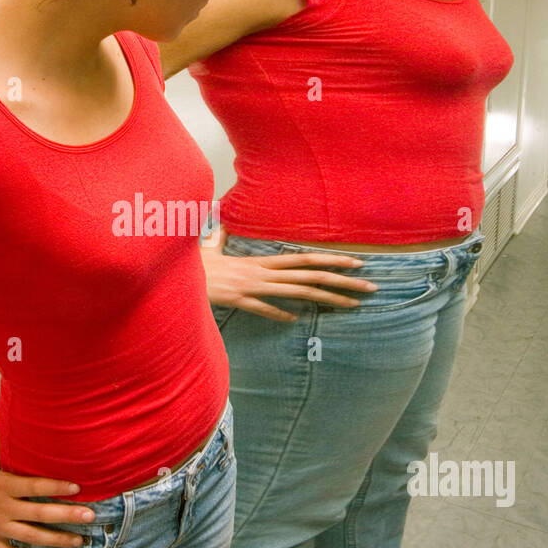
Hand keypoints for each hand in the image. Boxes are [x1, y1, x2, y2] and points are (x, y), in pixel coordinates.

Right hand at [0, 432, 95, 547]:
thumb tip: (6, 426)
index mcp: (4, 485)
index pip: (35, 485)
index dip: (57, 486)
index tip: (78, 488)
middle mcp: (3, 507)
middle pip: (40, 512)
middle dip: (67, 515)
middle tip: (90, 516)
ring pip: (32, 536)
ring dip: (57, 540)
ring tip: (78, 542)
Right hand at [201, 226, 377, 321]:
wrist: (177, 273)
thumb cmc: (197, 265)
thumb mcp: (212, 249)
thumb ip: (221, 240)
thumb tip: (222, 228)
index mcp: (261, 262)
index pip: (304, 259)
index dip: (331, 261)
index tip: (356, 264)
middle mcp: (262, 272)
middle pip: (309, 276)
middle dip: (342, 282)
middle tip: (370, 288)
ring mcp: (251, 286)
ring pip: (295, 291)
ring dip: (326, 298)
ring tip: (351, 305)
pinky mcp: (237, 299)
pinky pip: (262, 308)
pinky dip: (277, 313)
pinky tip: (295, 320)